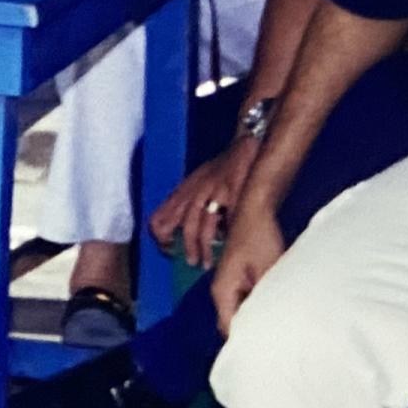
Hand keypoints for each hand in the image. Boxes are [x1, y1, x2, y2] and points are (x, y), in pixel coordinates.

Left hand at [151, 140, 259, 269]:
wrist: (247, 144)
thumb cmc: (222, 168)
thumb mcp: (198, 183)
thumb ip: (189, 205)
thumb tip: (184, 234)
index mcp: (183, 191)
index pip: (160, 217)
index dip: (160, 238)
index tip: (169, 252)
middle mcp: (195, 191)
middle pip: (181, 223)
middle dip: (185, 247)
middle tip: (190, 263)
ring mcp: (214, 190)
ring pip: (201, 224)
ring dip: (202, 247)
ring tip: (206, 263)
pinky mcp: (234, 190)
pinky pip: (228, 216)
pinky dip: (227, 233)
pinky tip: (229, 243)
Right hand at [208, 208, 287, 337]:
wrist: (254, 210)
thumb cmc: (259, 238)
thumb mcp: (267, 270)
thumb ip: (266, 299)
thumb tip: (273, 325)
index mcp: (222, 292)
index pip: (229, 330)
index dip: (247, 343)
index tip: (269, 353)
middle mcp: (221, 292)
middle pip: (232, 323)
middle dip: (252, 333)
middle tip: (278, 343)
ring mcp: (229, 285)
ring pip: (239, 312)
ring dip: (256, 319)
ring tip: (279, 329)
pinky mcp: (238, 280)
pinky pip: (245, 302)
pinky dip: (258, 307)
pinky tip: (276, 310)